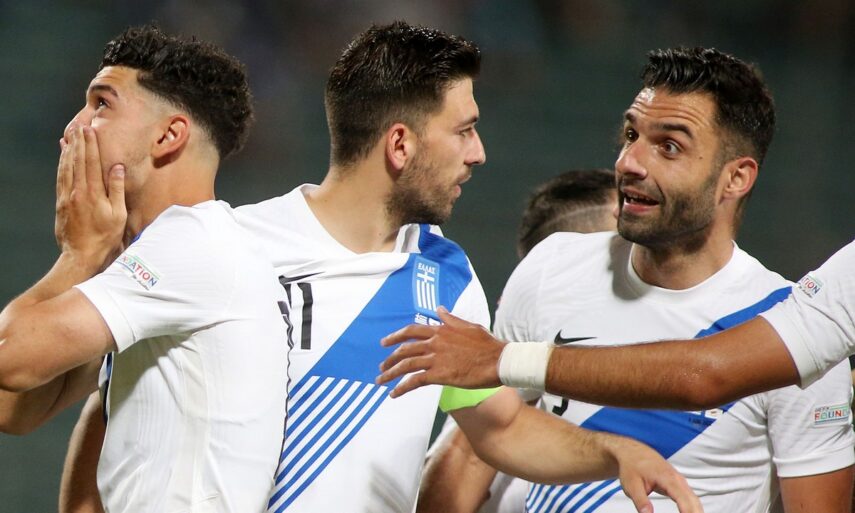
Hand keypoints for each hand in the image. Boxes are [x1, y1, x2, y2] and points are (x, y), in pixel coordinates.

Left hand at [55, 126, 125, 272]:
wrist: (81, 255)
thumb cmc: (105, 237)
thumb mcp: (118, 215)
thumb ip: (117, 190)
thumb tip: (118, 168)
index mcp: (93, 193)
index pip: (91, 162)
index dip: (91, 145)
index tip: (90, 130)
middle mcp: (77, 191)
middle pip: (77, 161)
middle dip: (78, 142)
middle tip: (78, 126)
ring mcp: (67, 196)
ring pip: (66, 167)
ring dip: (68, 149)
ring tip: (70, 135)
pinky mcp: (61, 202)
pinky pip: (60, 177)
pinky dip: (61, 163)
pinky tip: (62, 155)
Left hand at [377, 307, 505, 396]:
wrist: (498, 360)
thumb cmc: (487, 345)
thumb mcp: (468, 325)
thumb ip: (451, 319)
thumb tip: (439, 308)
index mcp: (441, 330)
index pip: (412, 331)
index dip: (396, 336)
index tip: (385, 342)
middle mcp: (434, 342)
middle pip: (404, 349)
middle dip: (390, 358)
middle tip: (382, 366)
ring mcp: (435, 358)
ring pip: (405, 365)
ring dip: (390, 373)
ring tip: (381, 380)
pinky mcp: (439, 374)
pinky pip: (414, 381)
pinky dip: (401, 388)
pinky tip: (394, 394)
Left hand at [607, 437, 702, 512]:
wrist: (633, 453)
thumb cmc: (632, 467)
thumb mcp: (631, 485)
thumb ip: (641, 501)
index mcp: (668, 479)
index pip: (683, 499)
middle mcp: (678, 480)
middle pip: (694, 502)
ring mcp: (680, 482)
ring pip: (694, 500)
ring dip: (695, 512)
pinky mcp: (678, 485)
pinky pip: (690, 498)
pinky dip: (692, 509)